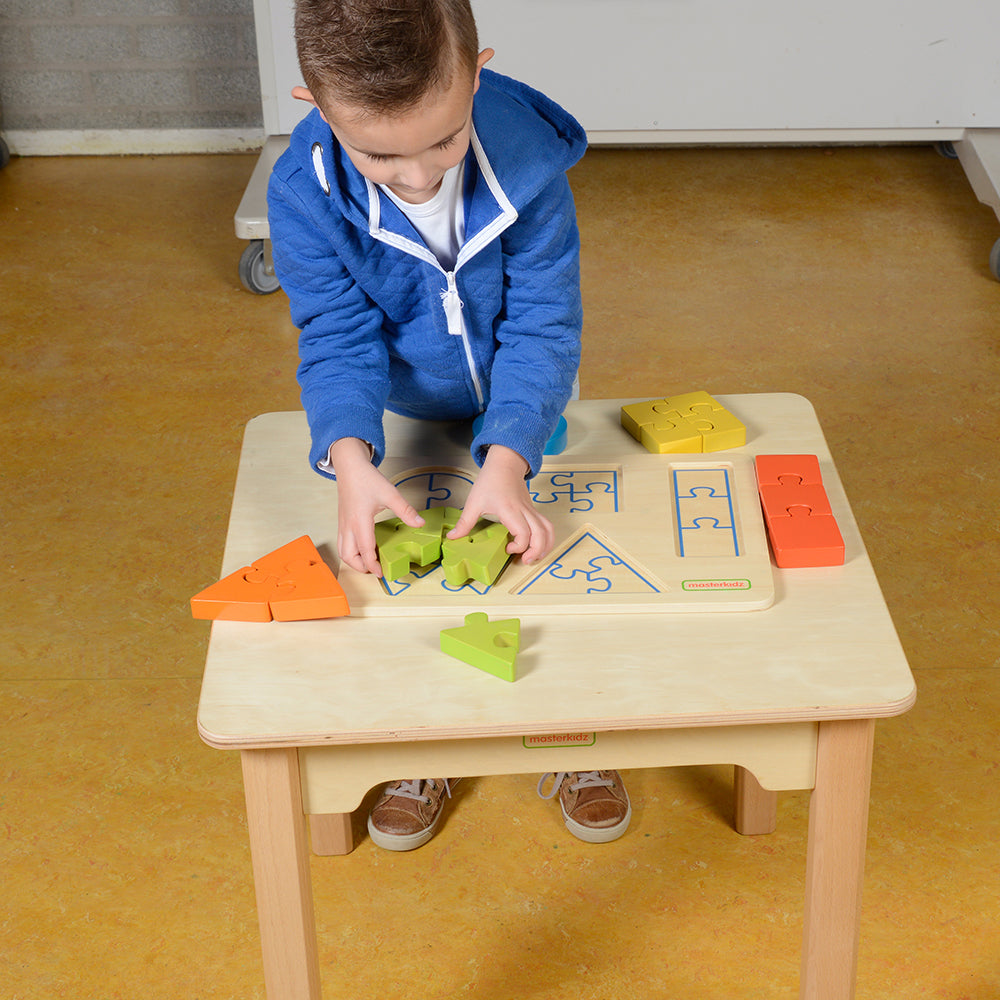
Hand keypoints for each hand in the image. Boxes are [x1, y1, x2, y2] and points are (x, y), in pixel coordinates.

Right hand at [330, 438, 423, 575]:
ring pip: (343, 551)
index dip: (373, 565)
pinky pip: (342, 543)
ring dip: (354, 561)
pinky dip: (350, 552)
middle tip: (376, 570)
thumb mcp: (390, 494)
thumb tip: (420, 524)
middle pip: (349, 556)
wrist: (349, 467)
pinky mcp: (342, 522)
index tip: (382, 574)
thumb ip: (406, 511)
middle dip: (361, 567)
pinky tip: (363, 549)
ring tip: (368, 563)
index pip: (365, 551)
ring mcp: (343, 524)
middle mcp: (348, 526)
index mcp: (360, 522)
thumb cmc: (366, 479)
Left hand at [447, 445, 553, 563]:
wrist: (505, 464)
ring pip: (548, 529)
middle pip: (541, 533)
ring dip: (545, 545)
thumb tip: (452, 537)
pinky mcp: (533, 509)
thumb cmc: (490, 480)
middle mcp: (524, 511)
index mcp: (510, 510)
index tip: (507, 548)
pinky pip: (545, 525)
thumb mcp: (474, 502)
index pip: (523, 533)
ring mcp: (531, 510)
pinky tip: (536, 546)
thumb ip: (465, 522)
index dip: (519, 546)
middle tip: (525, 561)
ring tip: (536, 556)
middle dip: (537, 551)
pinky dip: (545, 537)